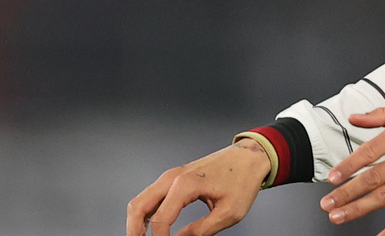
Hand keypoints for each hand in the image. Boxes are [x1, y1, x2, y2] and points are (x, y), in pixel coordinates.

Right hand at [125, 139, 270, 235]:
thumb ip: (201, 231)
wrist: (250, 156)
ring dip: (137, 222)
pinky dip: (145, 212)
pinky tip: (150, 227)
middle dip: (134, 230)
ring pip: (141, 200)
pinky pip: (151, 195)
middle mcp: (173, 177)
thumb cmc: (243, 179)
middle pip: (138, 207)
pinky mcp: (174, 177)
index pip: (160, 220)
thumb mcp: (229, 212)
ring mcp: (172, 175)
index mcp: (185, 184)